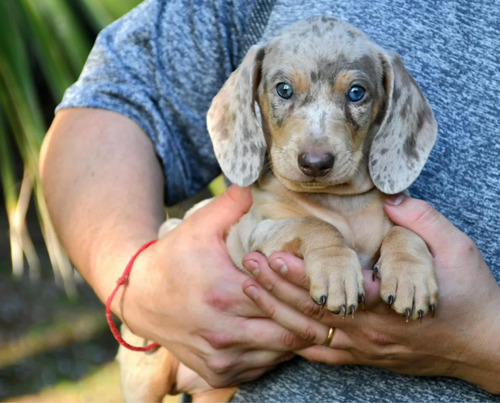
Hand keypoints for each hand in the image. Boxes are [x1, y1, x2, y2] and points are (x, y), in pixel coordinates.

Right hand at [120, 185, 305, 389]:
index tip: (318, 279)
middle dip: (309, 317)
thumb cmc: (174, 258)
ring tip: (307, 316)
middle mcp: (224, 332)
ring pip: (279, 354)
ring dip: (295, 336)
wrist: (141, 296)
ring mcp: (220, 356)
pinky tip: (278, 332)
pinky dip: (274, 353)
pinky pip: (261, 368)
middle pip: (290, 331)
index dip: (305, 289)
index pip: (285, 298)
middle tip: (324, 302)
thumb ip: (231, 203)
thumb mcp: (199, 226)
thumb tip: (255, 178)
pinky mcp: (216, 372)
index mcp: (225, 293)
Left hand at [242, 195, 499, 393]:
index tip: (274, 255)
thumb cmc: (469, 295)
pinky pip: (323, 354)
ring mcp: (363, 346)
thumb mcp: (456, 249)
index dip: (301, 273)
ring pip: (310, 333)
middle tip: (248, 264)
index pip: (334, 288)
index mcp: (385, 300)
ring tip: (250, 288)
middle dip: (276, 286)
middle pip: (311, 309)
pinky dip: (296, 342)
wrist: (483, 344)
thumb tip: (390, 199)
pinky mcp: (365, 356)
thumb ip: (421, 221)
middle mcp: (367, 327)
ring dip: (277, 310)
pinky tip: (275, 327)